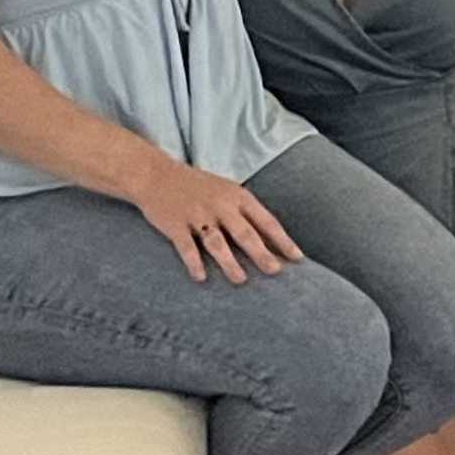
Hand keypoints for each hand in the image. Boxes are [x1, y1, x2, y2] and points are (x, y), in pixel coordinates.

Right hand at [126, 157, 301, 283]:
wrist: (157, 175)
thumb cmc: (199, 187)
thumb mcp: (227, 191)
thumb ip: (245, 212)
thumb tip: (271, 239)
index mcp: (238, 197)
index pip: (266, 221)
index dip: (282, 240)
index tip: (297, 258)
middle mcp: (221, 205)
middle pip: (245, 233)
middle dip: (261, 253)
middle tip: (275, 271)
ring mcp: (197, 215)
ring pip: (217, 242)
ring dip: (229, 262)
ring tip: (241, 280)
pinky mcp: (174, 224)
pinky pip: (186, 246)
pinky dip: (194, 262)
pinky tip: (201, 277)